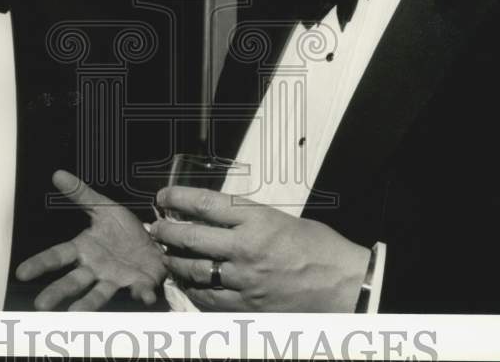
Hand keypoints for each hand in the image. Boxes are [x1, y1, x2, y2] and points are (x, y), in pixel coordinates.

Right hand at [15, 170, 165, 309]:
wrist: (153, 242)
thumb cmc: (122, 230)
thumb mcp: (103, 207)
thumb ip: (81, 194)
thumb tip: (58, 174)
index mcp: (84, 250)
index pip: (57, 256)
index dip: (39, 264)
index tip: (21, 273)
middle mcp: (95, 269)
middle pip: (73, 281)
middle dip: (57, 293)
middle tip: (40, 306)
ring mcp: (115, 279)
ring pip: (99, 294)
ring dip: (88, 304)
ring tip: (75, 314)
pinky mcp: (138, 284)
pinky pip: (139, 290)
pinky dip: (141, 294)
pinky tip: (144, 297)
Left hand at [150, 185, 369, 311]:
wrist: (343, 284)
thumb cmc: (318, 247)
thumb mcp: (281, 219)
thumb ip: (247, 218)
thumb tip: (213, 216)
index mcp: (257, 219)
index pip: (205, 204)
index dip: (178, 198)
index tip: (163, 196)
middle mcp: (246, 248)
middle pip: (191, 236)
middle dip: (166, 231)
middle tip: (156, 227)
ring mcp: (244, 279)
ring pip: (193, 269)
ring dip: (174, 261)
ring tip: (166, 255)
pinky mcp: (246, 305)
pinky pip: (207, 298)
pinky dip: (192, 289)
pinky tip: (187, 283)